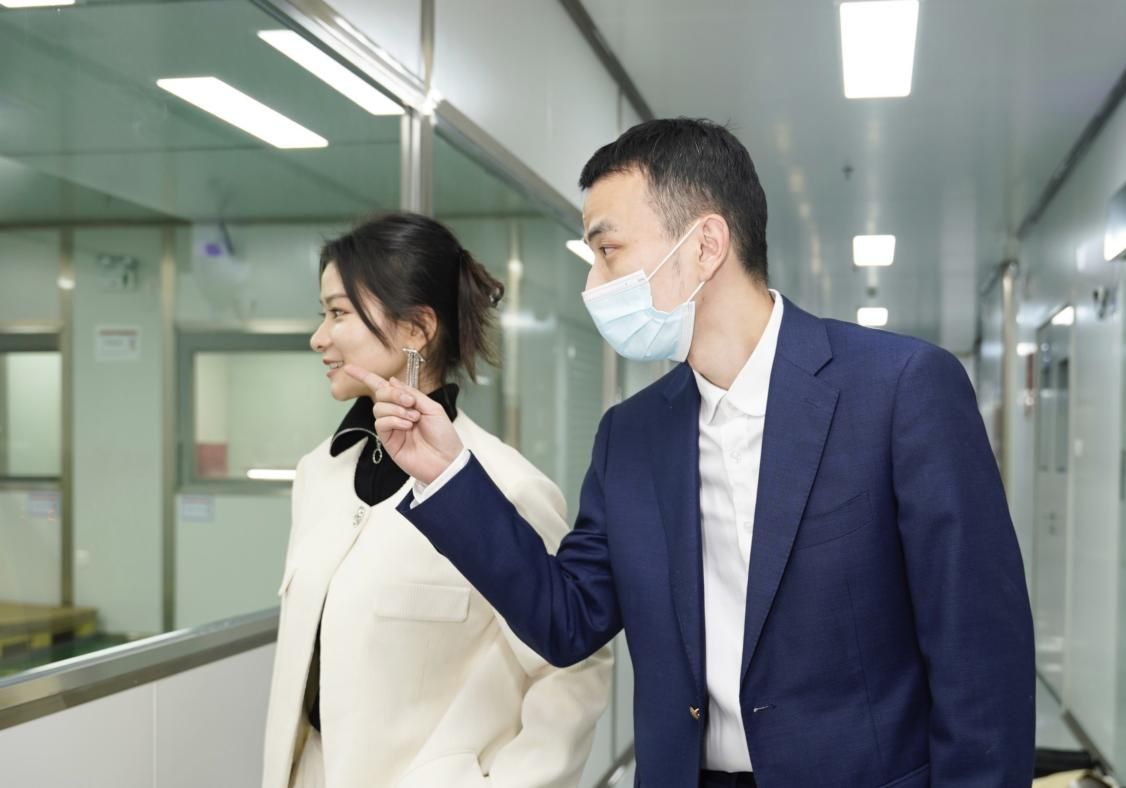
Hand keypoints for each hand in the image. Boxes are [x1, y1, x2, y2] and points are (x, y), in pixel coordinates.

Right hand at [343, 365, 463, 484]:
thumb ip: (412, 393)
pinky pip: (380, 423)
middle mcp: (397, 413)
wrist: (445, 460)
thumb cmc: (443, 435)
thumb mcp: (432, 408)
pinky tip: (406, 426)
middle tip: (410, 402)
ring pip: (378, 408)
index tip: (349, 368)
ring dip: (396, 409)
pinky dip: (393, 420)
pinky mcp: (387, 440)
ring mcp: (391, 427)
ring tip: (413, 418)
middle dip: (393, 394)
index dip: (365, 377)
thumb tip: (391, 381)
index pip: (383, 387)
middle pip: (380, 394)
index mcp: (407, 403)